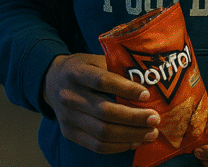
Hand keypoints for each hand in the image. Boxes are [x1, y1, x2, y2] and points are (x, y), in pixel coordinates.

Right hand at [42, 53, 160, 153]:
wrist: (52, 81)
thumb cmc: (82, 69)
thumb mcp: (94, 60)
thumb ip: (116, 68)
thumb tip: (149, 80)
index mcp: (75, 72)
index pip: (102, 81)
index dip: (126, 89)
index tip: (147, 94)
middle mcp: (68, 95)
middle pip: (104, 111)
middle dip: (134, 117)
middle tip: (155, 118)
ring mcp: (67, 117)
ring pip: (102, 132)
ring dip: (130, 135)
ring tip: (150, 133)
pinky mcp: (69, 133)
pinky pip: (97, 146)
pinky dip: (119, 146)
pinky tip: (134, 141)